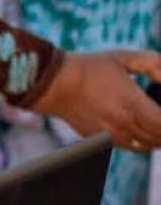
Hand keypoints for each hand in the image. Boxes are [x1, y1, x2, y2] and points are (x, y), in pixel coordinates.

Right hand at [31, 50, 160, 150]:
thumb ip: (153, 64)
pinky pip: (128, 146)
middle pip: (159, 139)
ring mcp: (111, 134)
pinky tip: (138, 128)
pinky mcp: (99, 139)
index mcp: (132, 104)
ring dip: (156, 139)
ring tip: (156, 126)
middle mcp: (123, 124)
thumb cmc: (88, 68)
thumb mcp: (123, 58)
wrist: (54, 84)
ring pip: (145, 147)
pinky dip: (139, 141)